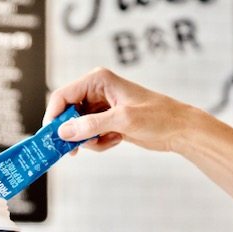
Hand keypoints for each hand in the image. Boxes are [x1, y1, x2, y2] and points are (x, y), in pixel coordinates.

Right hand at [43, 67, 201, 153]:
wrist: (179, 130)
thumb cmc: (158, 117)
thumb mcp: (123, 120)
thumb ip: (91, 125)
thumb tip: (64, 132)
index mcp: (98, 80)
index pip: (63, 96)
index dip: (54, 116)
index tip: (52, 137)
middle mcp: (97, 91)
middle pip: (67, 113)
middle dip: (72, 132)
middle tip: (74, 150)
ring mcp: (101, 107)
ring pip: (78, 127)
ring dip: (89, 139)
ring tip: (109, 140)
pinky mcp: (107, 121)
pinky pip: (90, 134)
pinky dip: (99, 142)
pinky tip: (116, 140)